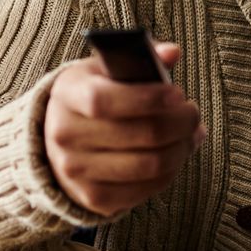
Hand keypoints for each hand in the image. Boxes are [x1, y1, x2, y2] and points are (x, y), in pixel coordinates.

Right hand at [45, 42, 202, 216]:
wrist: (58, 141)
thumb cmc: (93, 97)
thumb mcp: (106, 71)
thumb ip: (140, 59)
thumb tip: (172, 53)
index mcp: (67, 95)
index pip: (104, 100)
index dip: (147, 98)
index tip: (178, 94)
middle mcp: (65, 136)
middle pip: (141, 135)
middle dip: (180, 123)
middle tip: (193, 114)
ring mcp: (77, 172)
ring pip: (151, 165)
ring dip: (182, 148)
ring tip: (190, 133)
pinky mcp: (95, 198)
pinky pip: (149, 189)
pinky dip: (171, 171)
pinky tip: (176, 153)